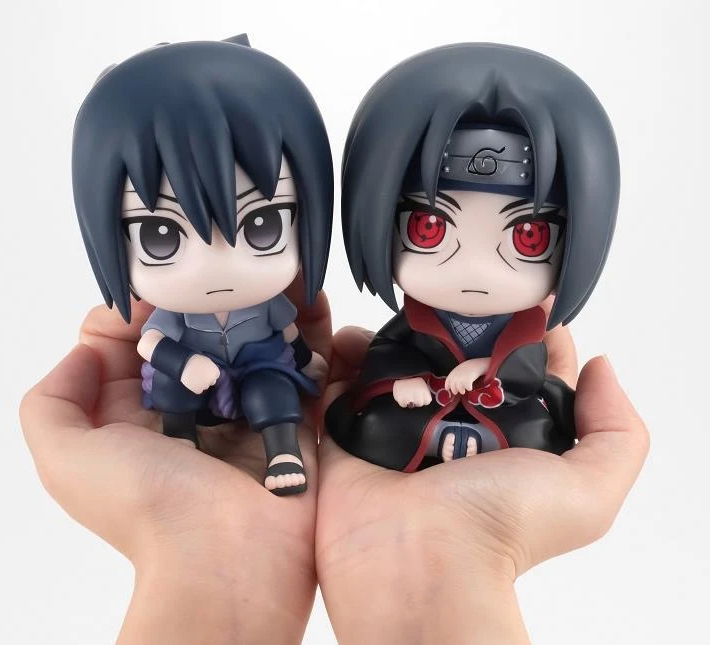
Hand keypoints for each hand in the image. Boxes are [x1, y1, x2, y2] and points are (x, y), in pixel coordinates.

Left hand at [20, 276, 330, 644]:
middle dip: (209, 293)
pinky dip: (308, 325)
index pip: (132, 339)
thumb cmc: (147, 509)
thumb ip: (52, 402)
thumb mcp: (66, 459)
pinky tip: (308, 293)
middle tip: (223, 263)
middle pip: (197, 330)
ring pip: (251, 337)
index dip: (140, 307)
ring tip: (267, 265)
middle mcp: (193, 403)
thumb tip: (86, 350)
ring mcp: (246, 404)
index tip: (160, 283)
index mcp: (140, 410)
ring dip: (259, 301)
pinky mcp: (293, 411)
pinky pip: (302, 359)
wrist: (230, 560)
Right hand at [317, 321, 648, 643]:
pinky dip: (346, 355)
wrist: (415, 564)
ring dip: (399, 332)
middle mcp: (454, 427)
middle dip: (456, 319)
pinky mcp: (351, 430)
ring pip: (401, 362)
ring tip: (398, 304)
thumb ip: (615, 431)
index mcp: (506, 434)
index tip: (519, 291)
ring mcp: (400, 426)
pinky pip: (346, 381)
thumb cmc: (500, 525)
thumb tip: (598, 366)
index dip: (528, 331)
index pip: (522, 369)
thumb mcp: (586, 490)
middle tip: (448, 282)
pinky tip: (351, 336)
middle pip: (457, 356)